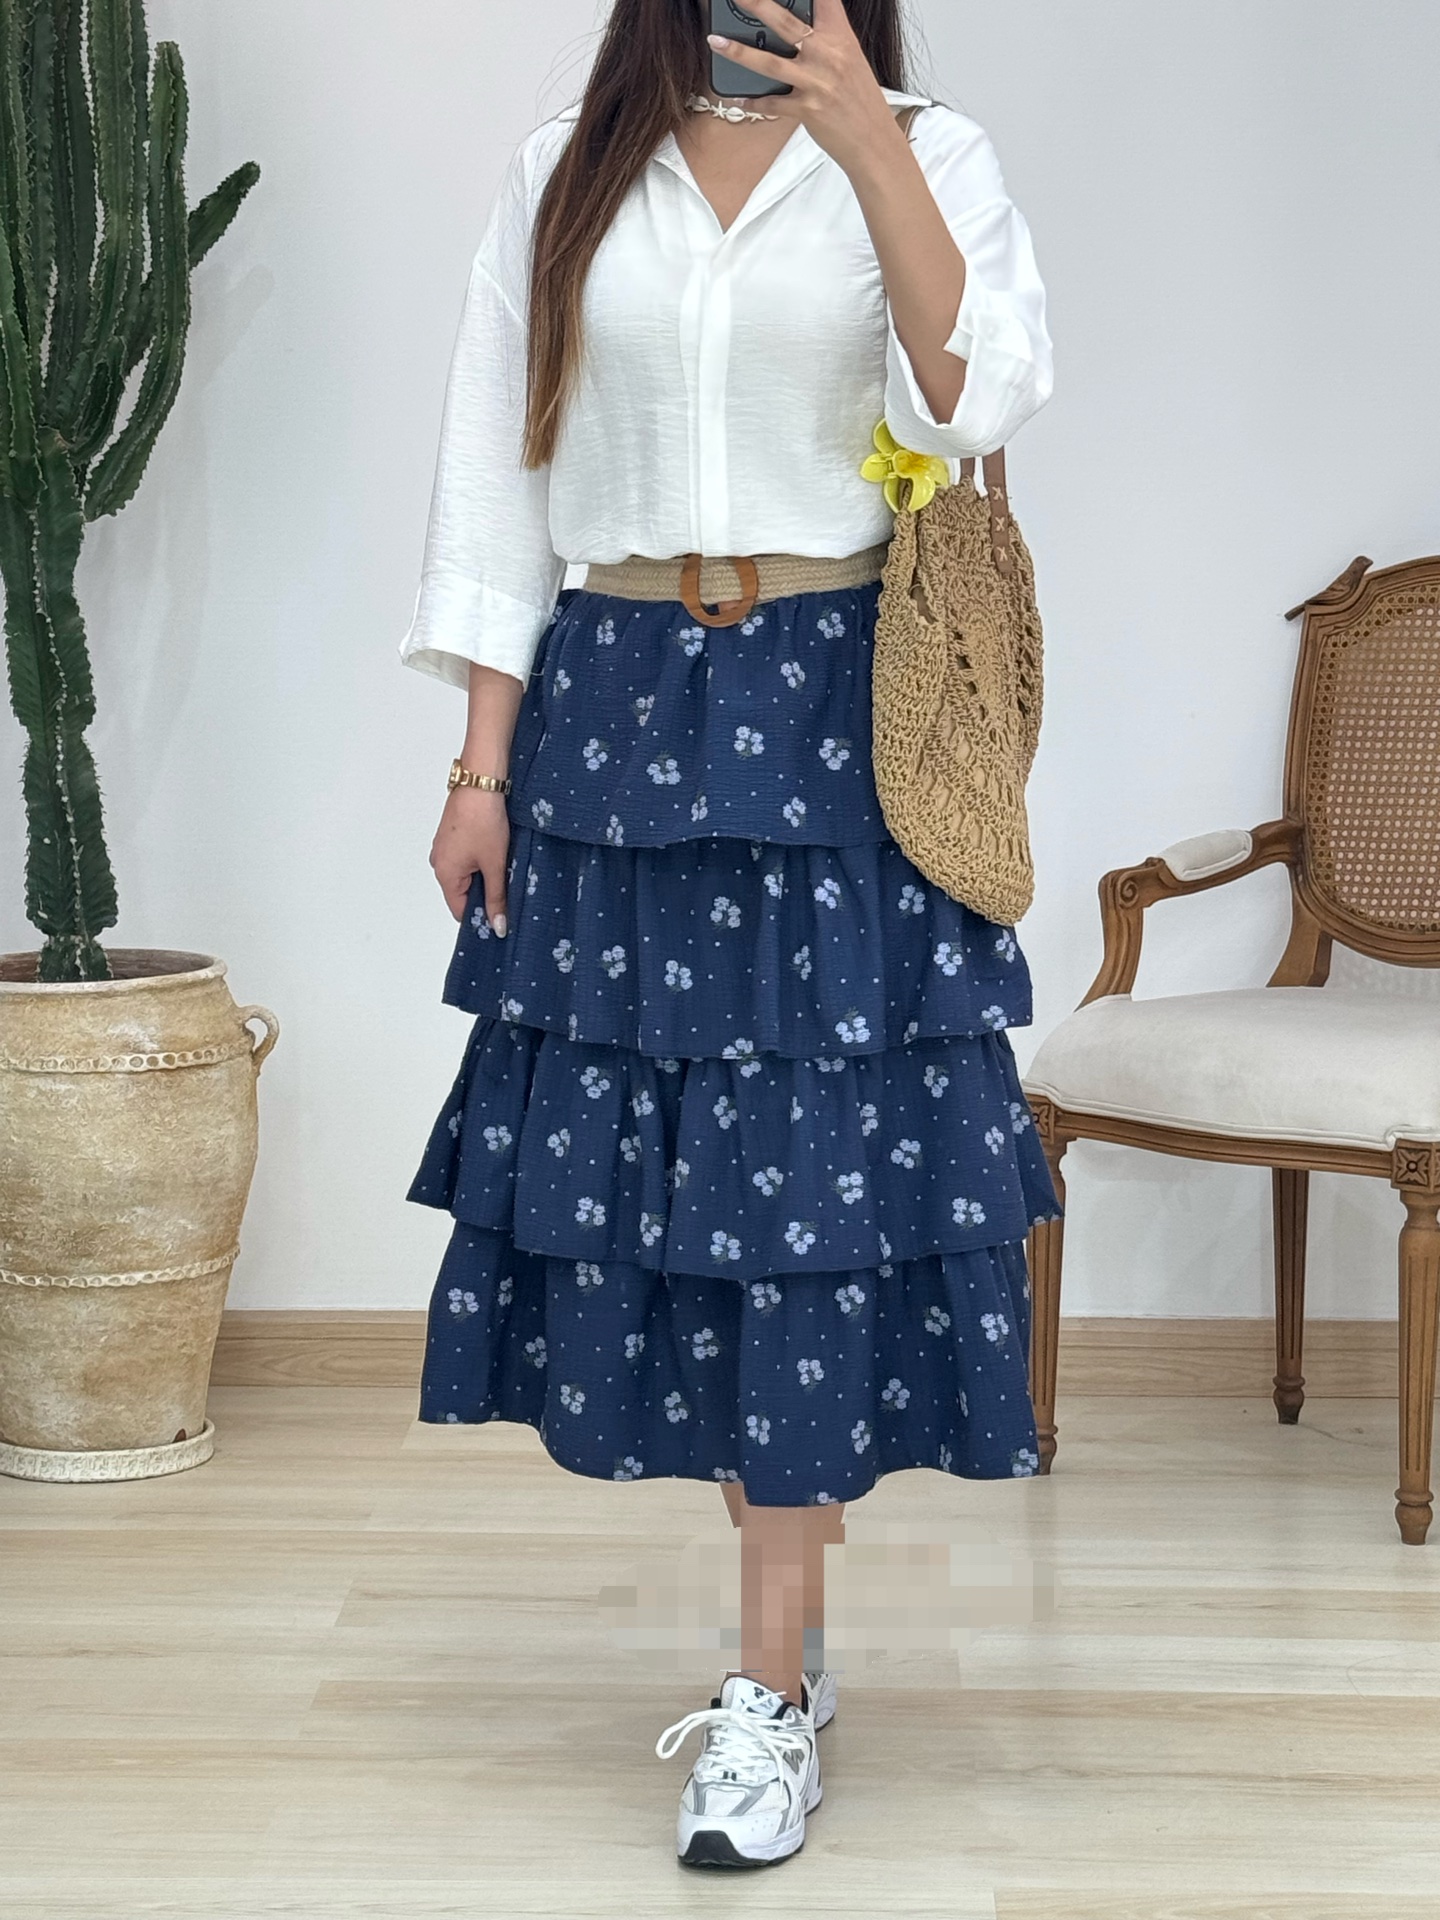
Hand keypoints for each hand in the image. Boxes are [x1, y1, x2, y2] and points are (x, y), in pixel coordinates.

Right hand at [430, 787, 510, 931]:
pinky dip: (480, 861)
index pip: (460, 911)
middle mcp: (439, 863)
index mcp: (444, 874)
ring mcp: (444, 848)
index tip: (502, 917)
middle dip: (485, 895)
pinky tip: (496, 853)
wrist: (480, 782)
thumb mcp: (495, 864)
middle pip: (462, 893)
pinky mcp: (451, 836)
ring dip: (484, 876)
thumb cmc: (483, 820)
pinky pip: (464, 859)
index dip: (481, 916)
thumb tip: (498, 926)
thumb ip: (496, 897)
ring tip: (503, 868)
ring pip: (465, 875)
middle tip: (508, 891)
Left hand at [707, 0, 897, 170]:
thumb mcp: (848, 59)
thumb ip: (825, 39)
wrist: (873, 140)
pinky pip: (772, 104)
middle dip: (756, 4)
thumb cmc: (860, 99)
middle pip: (785, 22)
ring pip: (770, 62)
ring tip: (715, 41)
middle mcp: (827, 54)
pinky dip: (754, 101)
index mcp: (840, 36)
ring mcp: (816, 82)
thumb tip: (797, 29)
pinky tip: (737, 97)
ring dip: (739, 52)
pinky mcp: (807, 109)